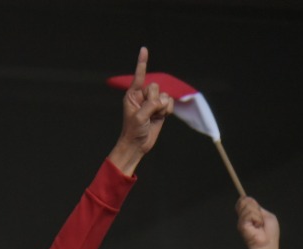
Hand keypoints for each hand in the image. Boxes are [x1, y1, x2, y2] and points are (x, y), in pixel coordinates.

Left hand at [108, 48, 173, 176]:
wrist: (138, 145)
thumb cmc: (133, 131)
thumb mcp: (139, 117)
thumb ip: (151, 105)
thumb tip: (162, 100)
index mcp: (132, 95)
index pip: (139, 76)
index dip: (142, 62)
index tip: (144, 49)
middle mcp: (142, 96)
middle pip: (156, 86)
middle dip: (154, 99)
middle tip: (148, 112)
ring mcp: (152, 102)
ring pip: (165, 95)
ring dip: (162, 107)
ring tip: (153, 117)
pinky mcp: (160, 108)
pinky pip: (170, 102)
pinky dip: (167, 110)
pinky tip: (160, 118)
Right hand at [236, 196, 279, 248]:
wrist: (268, 244)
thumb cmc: (269, 233)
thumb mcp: (267, 215)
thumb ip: (257, 207)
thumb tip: (247, 198)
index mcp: (248, 215)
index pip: (242, 202)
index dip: (246, 200)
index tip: (251, 203)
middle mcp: (243, 218)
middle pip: (244, 202)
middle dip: (255, 208)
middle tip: (260, 219)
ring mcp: (241, 221)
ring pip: (248, 207)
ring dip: (258, 215)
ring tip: (259, 225)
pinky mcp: (241, 225)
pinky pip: (249, 214)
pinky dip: (256, 219)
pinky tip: (257, 226)